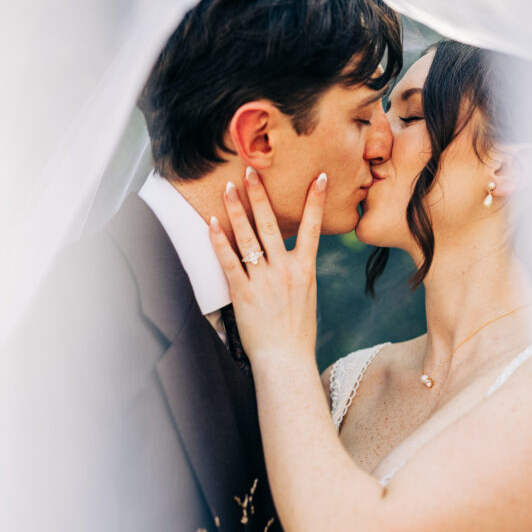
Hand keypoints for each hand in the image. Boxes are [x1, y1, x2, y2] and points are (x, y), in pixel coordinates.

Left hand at [209, 167, 326, 368]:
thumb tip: (293, 254)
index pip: (314, 228)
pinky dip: (219, 241)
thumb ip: (299, 272)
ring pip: (248, 238)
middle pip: (272, 225)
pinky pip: (229, 262)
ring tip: (228, 188)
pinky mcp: (243, 293)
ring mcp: (263, 281)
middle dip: (260, 196)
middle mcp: (285, 271)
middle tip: (251, 171)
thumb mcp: (307, 296)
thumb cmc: (298, 332)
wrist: (286, 360)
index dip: (317, 201)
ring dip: (237, 211)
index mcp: (305, 270)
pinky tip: (211, 223)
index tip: (320, 177)